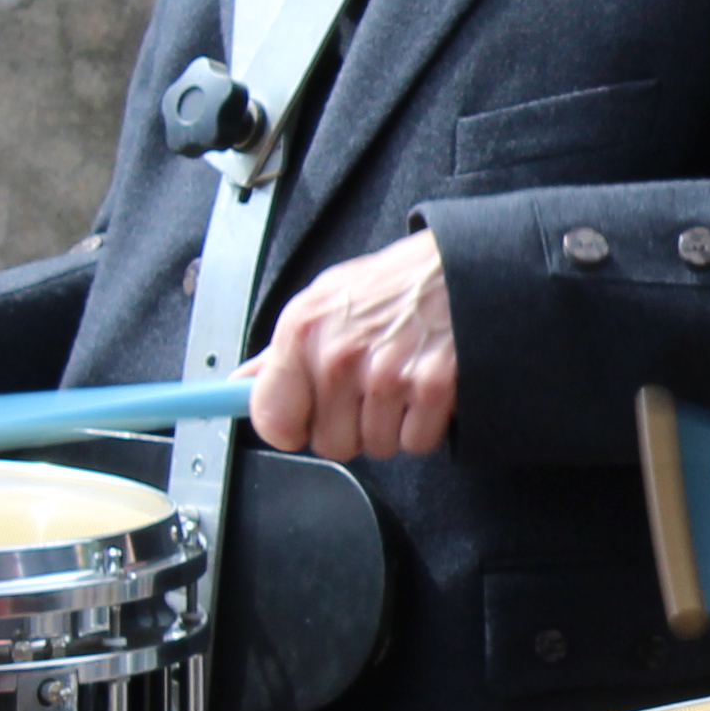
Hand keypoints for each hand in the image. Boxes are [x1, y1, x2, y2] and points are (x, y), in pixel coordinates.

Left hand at [248, 230, 453, 461]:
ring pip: (376, 446)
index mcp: (302, 330)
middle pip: (330, 443)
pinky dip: (427, 425)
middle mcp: (338, 354)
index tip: (308, 418)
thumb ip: (283, 349)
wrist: (468, 264)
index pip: (272, 418)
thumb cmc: (398, 283)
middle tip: (373, 390)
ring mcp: (386, 374)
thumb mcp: (329, 297)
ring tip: (405, 382)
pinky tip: (429, 391)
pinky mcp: (432, 388)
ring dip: (393, 425)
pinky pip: (416, 442)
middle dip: (353, 426)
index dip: (293, 426)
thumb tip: (241, 384)